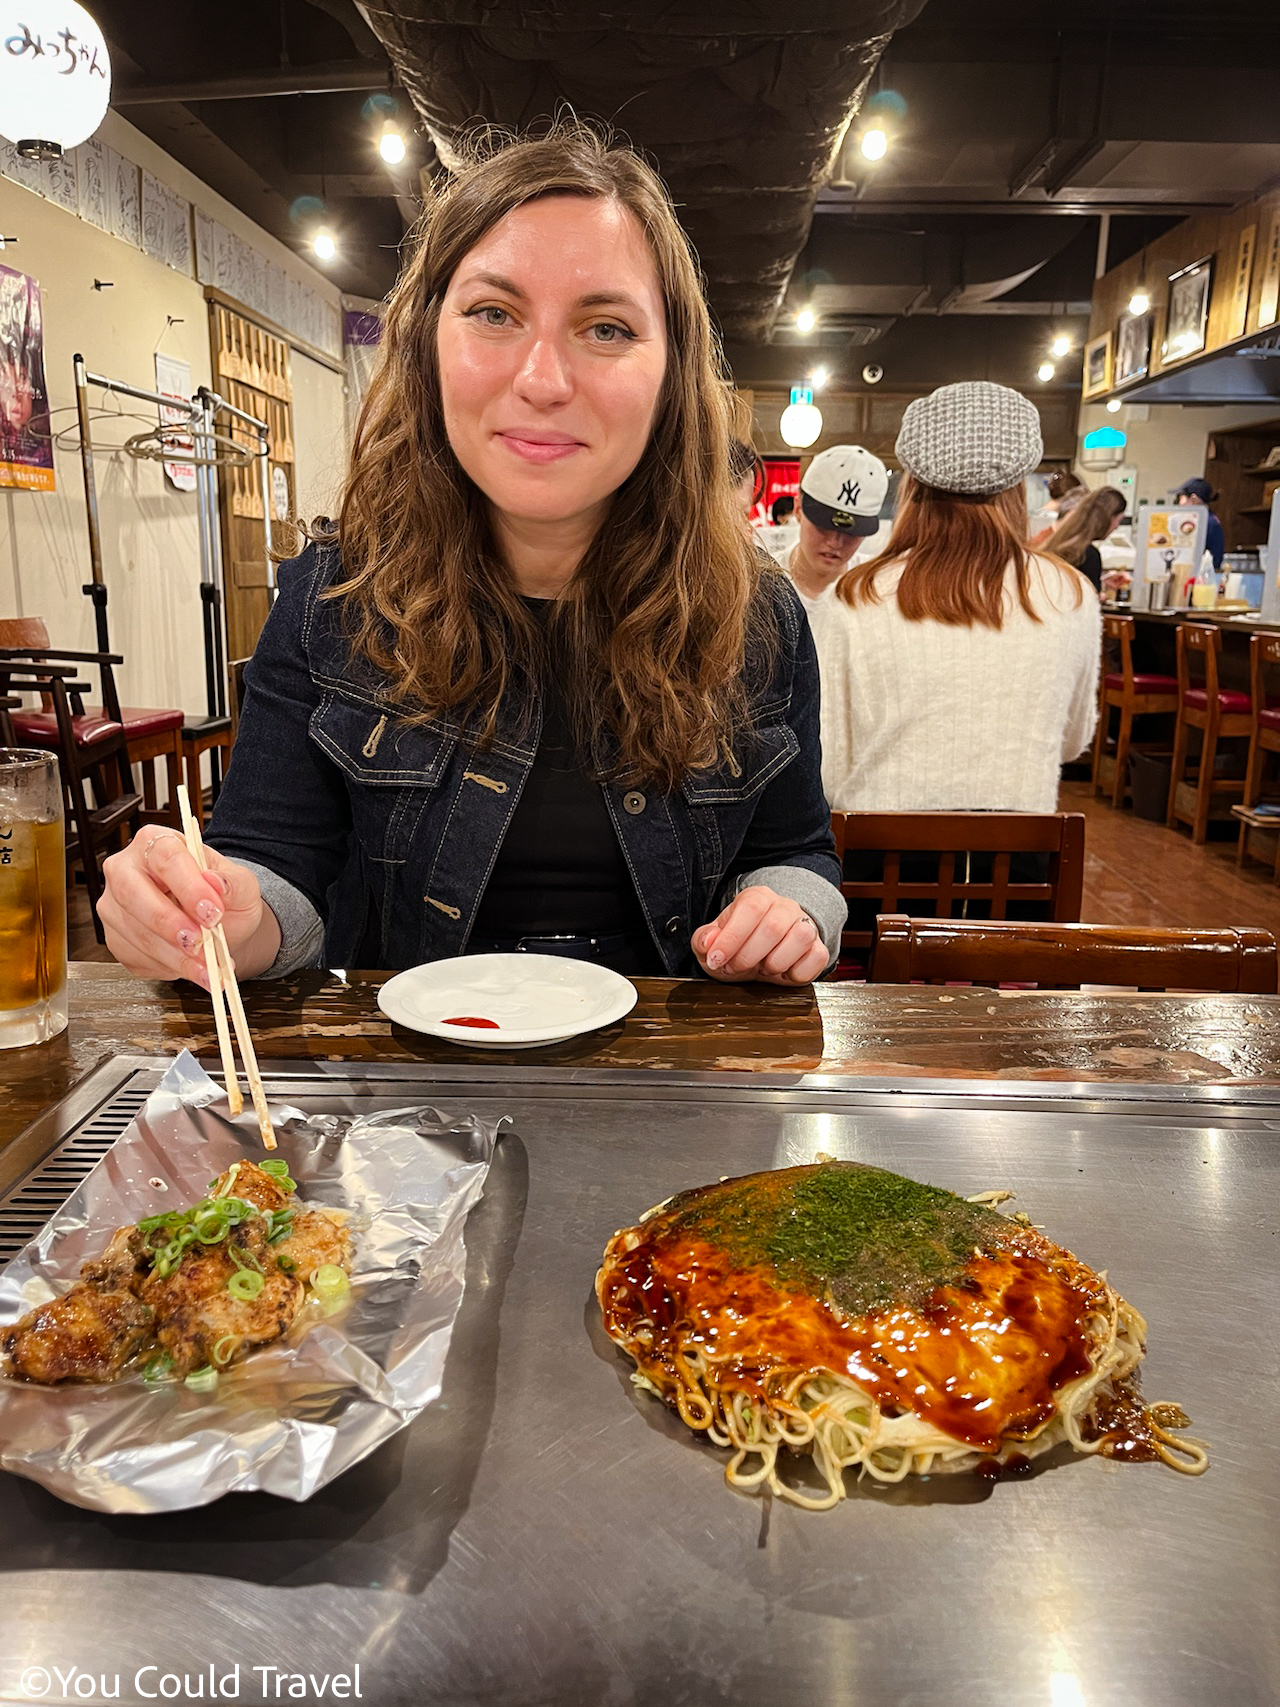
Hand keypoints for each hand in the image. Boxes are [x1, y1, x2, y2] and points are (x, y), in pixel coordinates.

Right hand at [99, 826, 276, 985]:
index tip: (212, 912)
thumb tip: (217, 882)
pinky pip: (135, 956)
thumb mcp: (241, 885)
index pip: (166, 858)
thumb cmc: (223, 897)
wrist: (217, 926)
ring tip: (207, 964)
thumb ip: (234, 882)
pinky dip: (168, 967)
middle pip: (133, 894)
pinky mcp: (116, 938)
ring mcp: (115, 905)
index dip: (188, 887)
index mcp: (157, 843)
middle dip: (169, 923)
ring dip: (174, 955)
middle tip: (200, 943)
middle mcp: (126, 869)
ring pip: (135, 932)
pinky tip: (191, 968)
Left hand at [691, 885, 827, 986]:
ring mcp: (806, 926)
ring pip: (801, 937)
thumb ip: (704, 940)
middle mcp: (785, 907)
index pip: (751, 908)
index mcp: (758, 898)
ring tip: (762, 968)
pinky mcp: (819, 948)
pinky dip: (796, 973)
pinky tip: (782, 972)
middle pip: (773, 926)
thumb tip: (709, 942)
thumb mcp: (713, 943)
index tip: (716, 958)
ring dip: (775, 962)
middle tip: (734, 968)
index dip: (731, 937)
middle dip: (748, 956)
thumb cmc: (738, 946)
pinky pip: (816, 958)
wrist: (762, 956)